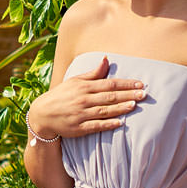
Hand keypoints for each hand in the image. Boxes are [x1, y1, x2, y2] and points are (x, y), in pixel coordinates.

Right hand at [26, 55, 146, 142]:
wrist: (42, 114)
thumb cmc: (61, 95)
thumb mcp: (75, 81)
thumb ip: (93, 73)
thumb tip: (106, 59)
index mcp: (83, 87)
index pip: (109, 84)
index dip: (125, 84)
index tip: (140, 84)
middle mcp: (83, 100)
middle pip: (109, 96)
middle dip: (128, 95)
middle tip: (144, 94)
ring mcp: (81, 114)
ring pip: (104, 111)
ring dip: (120, 108)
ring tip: (134, 105)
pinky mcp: (78, 128)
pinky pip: (96, 126)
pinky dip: (108, 124)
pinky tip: (120, 123)